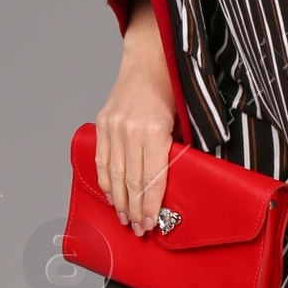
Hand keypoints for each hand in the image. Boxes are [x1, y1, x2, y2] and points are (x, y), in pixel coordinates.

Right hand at [96, 0, 177, 234]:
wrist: (149, 58)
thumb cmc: (174, 88)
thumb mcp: (184, 120)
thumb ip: (178, 150)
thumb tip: (178, 185)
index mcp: (154, 129)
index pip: (152, 178)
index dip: (151, 205)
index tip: (152, 224)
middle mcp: (130, 129)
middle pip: (131, 181)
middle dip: (135, 209)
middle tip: (138, 229)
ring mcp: (113, 126)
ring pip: (114, 173)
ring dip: (118, 200)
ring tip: (124, 219)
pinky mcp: (102, 122)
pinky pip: (102, 159)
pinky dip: (105, 181)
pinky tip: (111, 196)